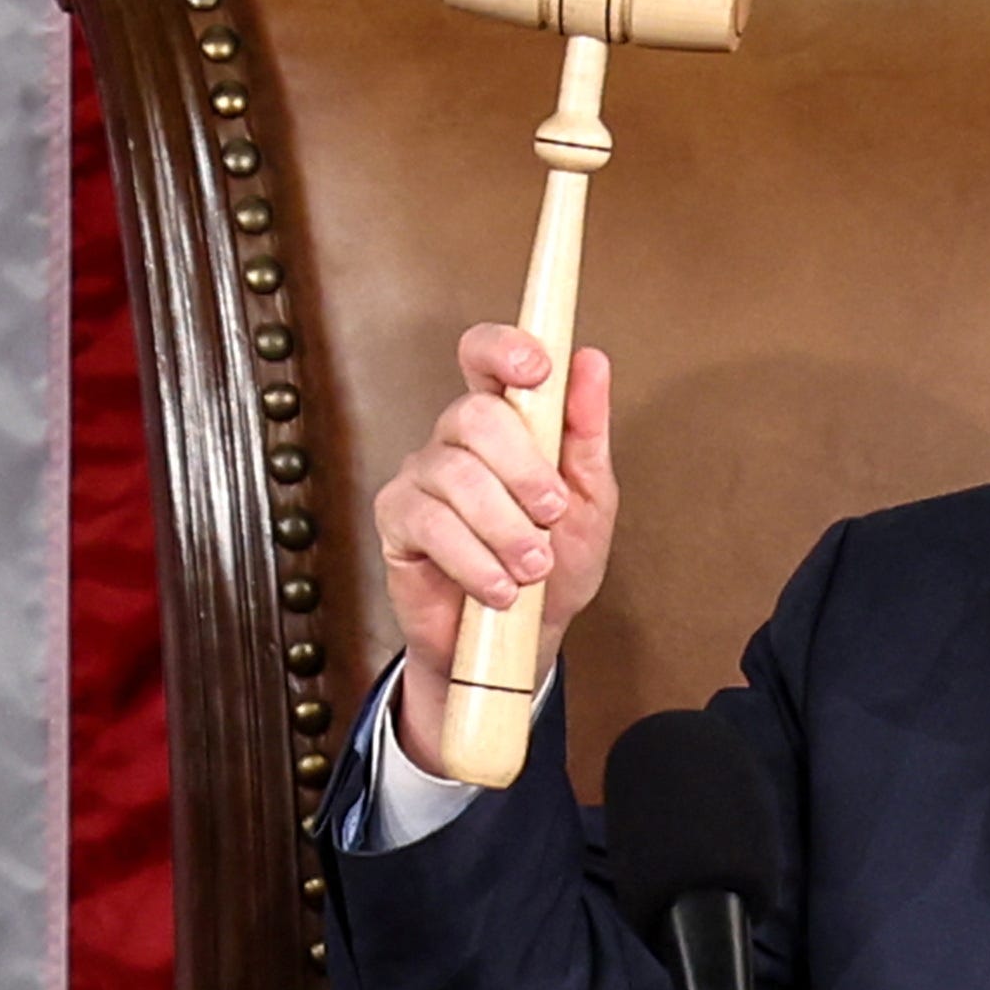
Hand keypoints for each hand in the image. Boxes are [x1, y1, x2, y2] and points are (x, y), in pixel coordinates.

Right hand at [370, 322, 615, 770]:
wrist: (520, 640)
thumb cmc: (554, 564)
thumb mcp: (590, 501)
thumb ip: (587, 433)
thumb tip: (592, 362)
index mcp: (504, 421)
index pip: (485, 355)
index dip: (505, 349)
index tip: (538, 371)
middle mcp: (456, 440)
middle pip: (476, 416)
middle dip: (525, 470)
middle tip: (552, 514)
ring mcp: (421, 476)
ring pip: (457, 476)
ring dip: (506, 529)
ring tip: (533, 568)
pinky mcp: (397, 521)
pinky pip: (431, 524)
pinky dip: (475, 561)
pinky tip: (499, 588)